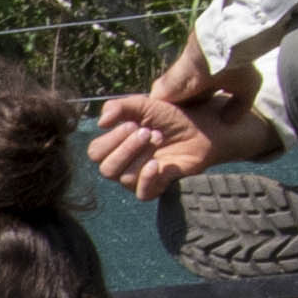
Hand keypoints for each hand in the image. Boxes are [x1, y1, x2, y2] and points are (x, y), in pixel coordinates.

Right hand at [89, 56, 271, 196]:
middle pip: (105, 168)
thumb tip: (101, 122)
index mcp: (116, 145)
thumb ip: (119, 107)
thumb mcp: (144, 105)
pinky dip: (146, 178)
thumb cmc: (172, 116)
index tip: (134, 124)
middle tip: (148, 132)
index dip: (111, 139)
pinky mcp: (157, 187)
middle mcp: (123, 163)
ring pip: (124, 178)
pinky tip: (157, 164)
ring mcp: (139, 177)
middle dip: (125, 148)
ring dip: (140, 156)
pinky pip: (141, 193)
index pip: (95, 152)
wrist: (202, 127)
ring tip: (160, 139)